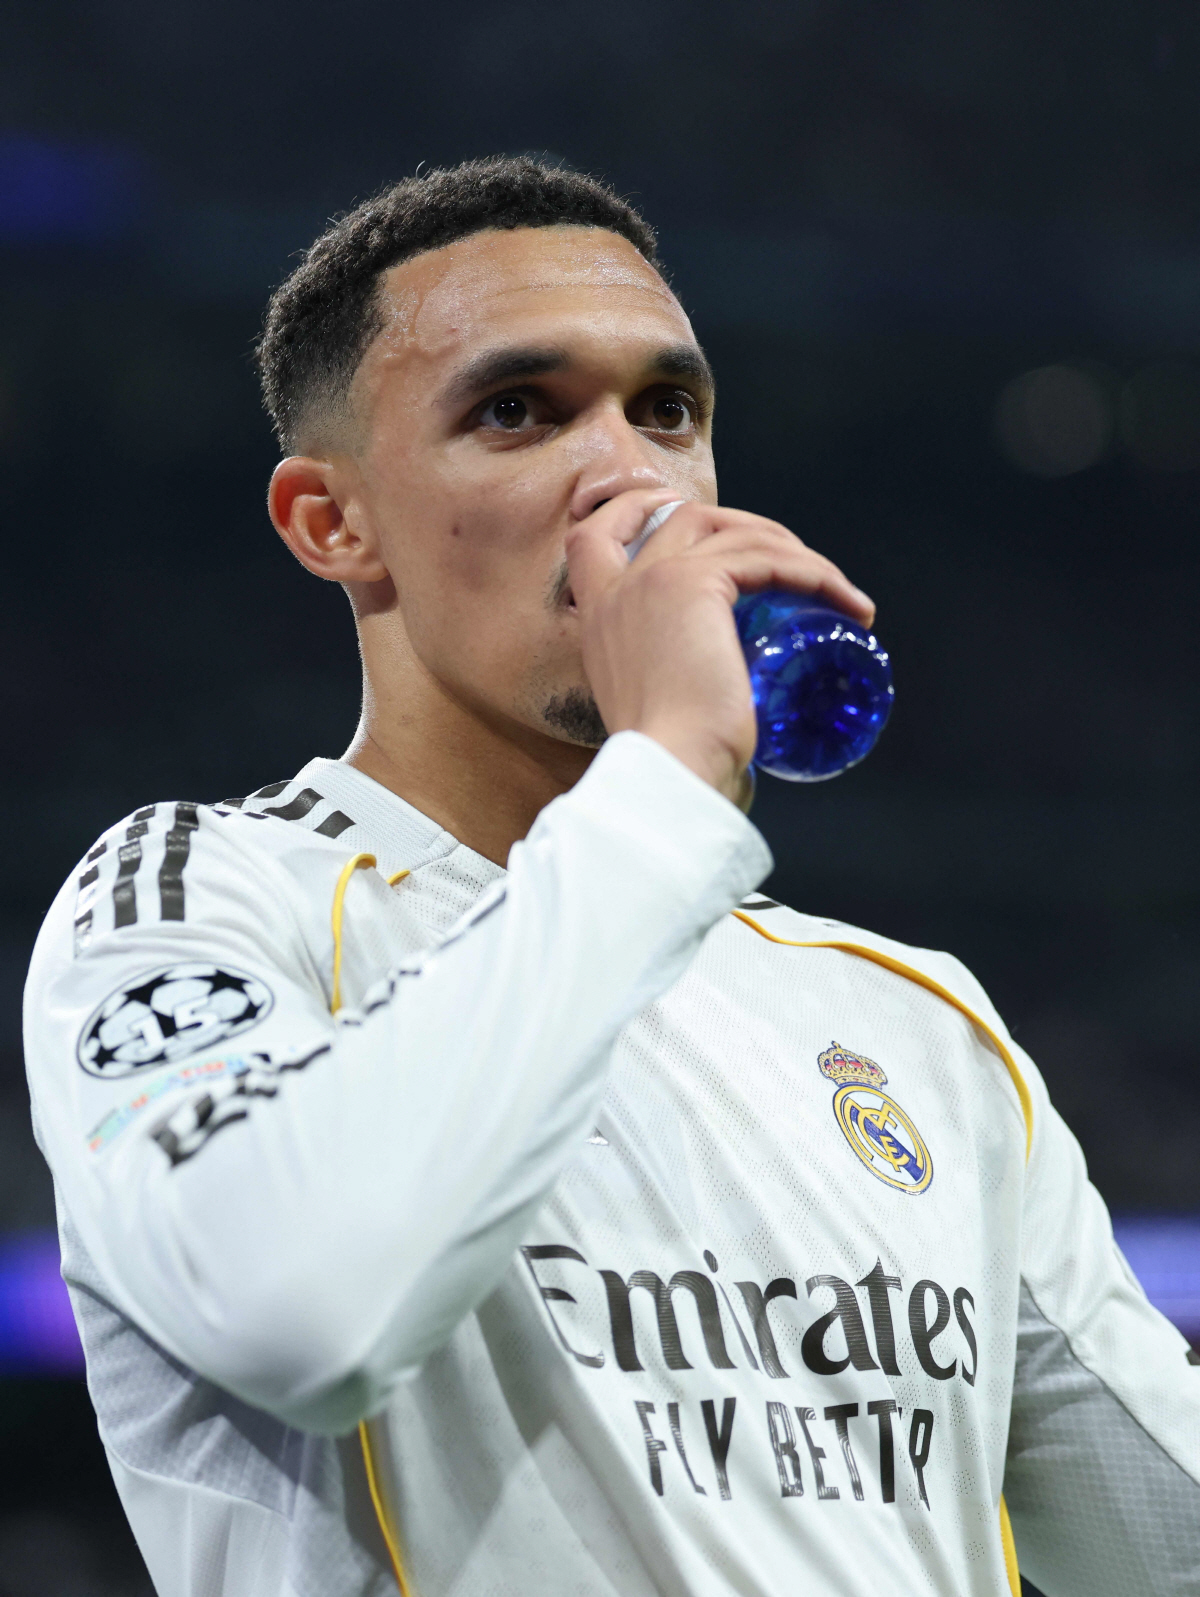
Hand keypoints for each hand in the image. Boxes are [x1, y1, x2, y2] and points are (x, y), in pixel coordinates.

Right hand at [565, 491, 874, 803]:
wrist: (671, 768)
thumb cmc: (673, 761)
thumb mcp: (659, 710)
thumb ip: (676, 692)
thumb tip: (722, 707)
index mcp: (599, 619)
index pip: (594, 536)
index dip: (636, 510)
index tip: (677, 510)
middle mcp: (617, 590)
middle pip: (683, 517)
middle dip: (744, 525)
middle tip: (793, 560)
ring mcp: (654, 579)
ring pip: (735, 532)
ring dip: (795, 552)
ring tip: (836, 592)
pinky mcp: (697, 584)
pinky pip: (767, 558)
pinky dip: (813, 573)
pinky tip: (843, 602)